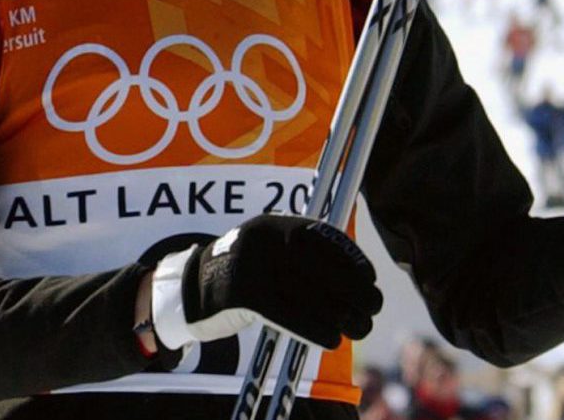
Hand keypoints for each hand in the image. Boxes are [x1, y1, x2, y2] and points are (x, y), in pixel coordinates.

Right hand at [151, 214, 382, 350]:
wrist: (190, 287)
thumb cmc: (243, 273)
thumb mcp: (272, 251)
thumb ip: (304, 254)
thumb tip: (356, 273)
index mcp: (277, 225)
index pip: (325, 239)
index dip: (354, 261)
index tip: (371, 280)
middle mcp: (266, 238)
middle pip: (322, 267)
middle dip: (355, 290)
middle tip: (373, 307)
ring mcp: (251, 263)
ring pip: (308, 293)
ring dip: (341, 314)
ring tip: (358, 327)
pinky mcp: (241, 292)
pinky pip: (286, 313)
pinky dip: (313, 328)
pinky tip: (331, 339)